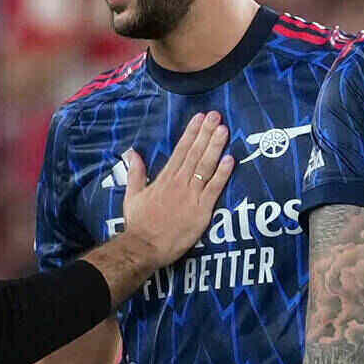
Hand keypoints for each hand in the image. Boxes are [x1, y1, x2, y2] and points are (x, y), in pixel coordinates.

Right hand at [119, 112, 233, 266]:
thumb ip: (136, 172)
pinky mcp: (201, 211)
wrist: (144, 247)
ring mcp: (191, 196)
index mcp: (164, 178)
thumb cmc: (138, 224)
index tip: (200, 118)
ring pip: (205, 166)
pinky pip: (213, 189)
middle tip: (216, 115)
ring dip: (215, 147)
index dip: (191, 133)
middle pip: (195, 153)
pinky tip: (230, 160)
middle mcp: (179, 183)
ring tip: (224, 130)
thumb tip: (133, 153)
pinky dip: (222, 174)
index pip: (180, 150)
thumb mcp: (132, 195)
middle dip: (206, 133)